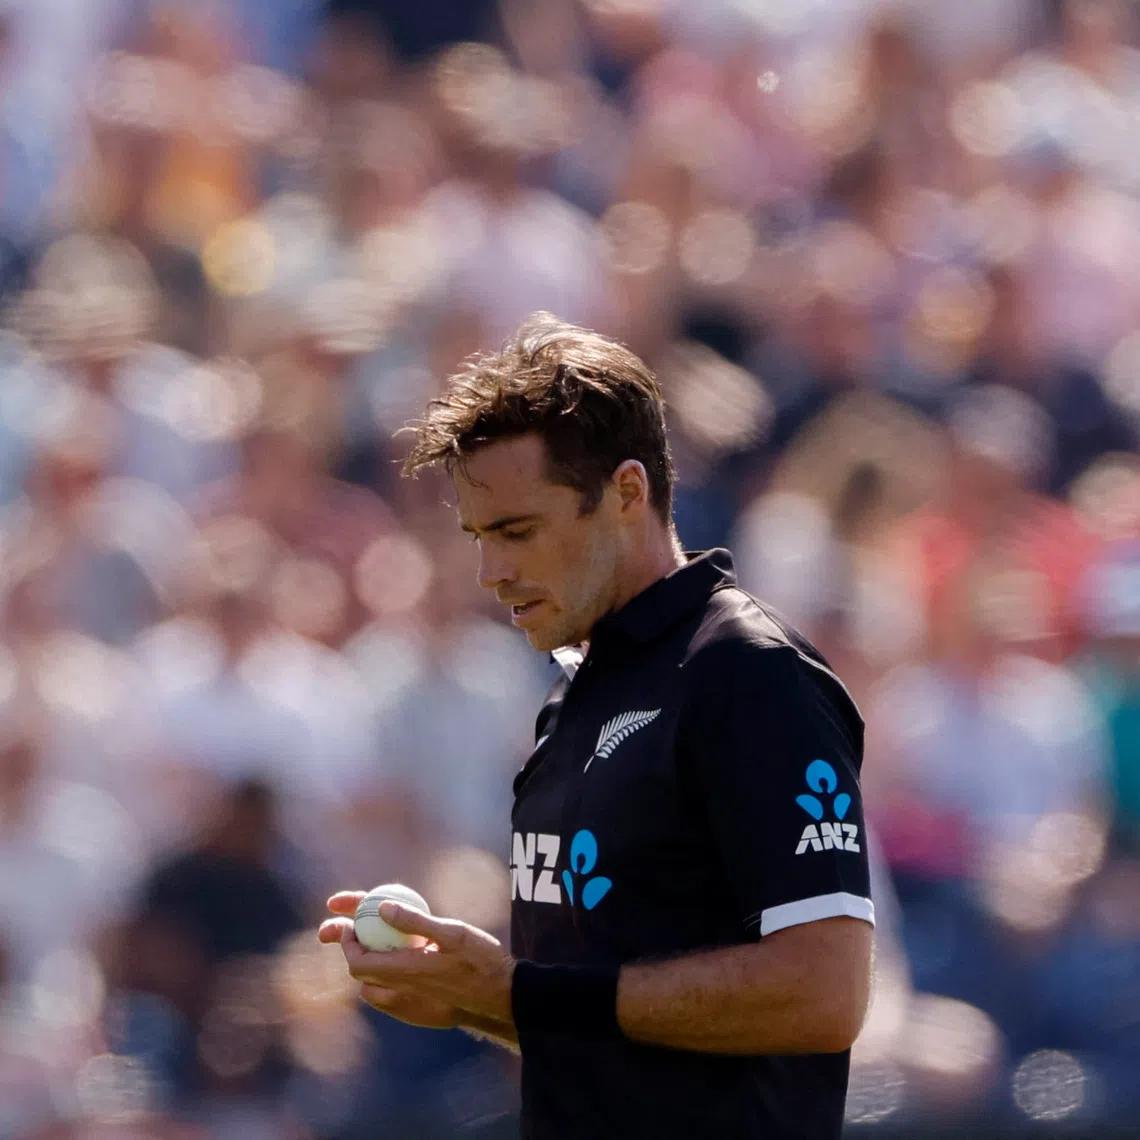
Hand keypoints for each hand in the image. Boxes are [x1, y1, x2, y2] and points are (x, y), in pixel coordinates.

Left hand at [319, 891, 515, 1027]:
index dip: (347, 940)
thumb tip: (381, 908)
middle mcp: (401, 993)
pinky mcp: (417, 1015)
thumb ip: (416, 920)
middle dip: (349, 946)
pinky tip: (397, 963)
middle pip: (360, 973)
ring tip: (374, 941)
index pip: (358, 960)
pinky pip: (388, 998)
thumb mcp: (453, 932)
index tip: (349, 920)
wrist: (502, 999)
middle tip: (346, 927)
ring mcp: (408, 1008)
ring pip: (373, 988)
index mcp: (406, 971)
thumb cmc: (481, 961)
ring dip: (367, 964)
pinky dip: (382, 979)